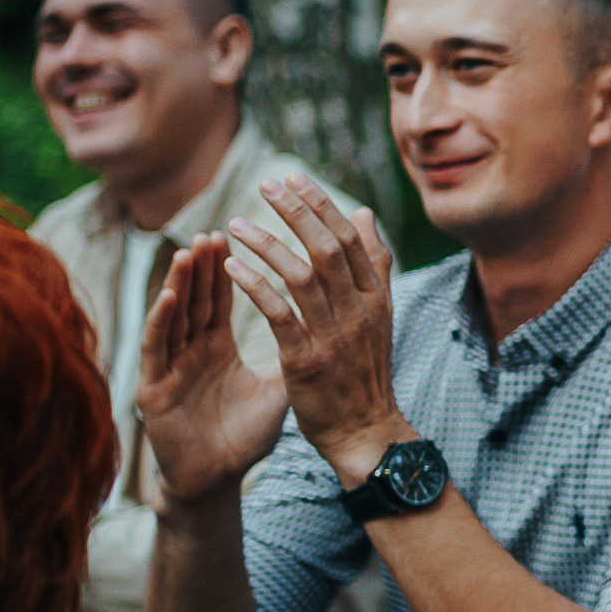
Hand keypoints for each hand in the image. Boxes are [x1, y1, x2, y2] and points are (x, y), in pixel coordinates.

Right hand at [139, 232, 290, 506]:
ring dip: (182, 283)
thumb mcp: (277, 388)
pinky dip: (162, 320)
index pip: (222, 297)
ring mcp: (170, 366)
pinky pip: (157, 348)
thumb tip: (329, 324)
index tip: (242, 232)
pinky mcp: (153, 388)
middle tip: (218, 228)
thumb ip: (295, 352)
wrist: (216, 478)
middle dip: (207, 264)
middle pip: (199, 298)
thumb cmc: (243, 435)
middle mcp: (191, 349)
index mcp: (216, 346)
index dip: (230, 266)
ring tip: (192, 250)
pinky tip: (170, 296)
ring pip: (175, 315)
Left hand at [219, 177, 413, 486]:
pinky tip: (232, 266)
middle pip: (327, 247)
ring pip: (302, 274)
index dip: (321, 204)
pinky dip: (255, 285)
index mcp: (377, 298)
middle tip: (265, 185)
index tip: (293, 178)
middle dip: (295, 211)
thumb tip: (362, 212)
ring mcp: (335, 335)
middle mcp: (360, 311)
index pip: (350, 237)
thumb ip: (373, 264)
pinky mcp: (307, 360)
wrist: (365, 433)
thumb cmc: (364, 372)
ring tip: (236, 224)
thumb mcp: (378, 314)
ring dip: (267, 243)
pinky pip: (278, 313)